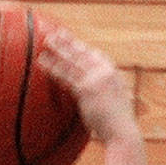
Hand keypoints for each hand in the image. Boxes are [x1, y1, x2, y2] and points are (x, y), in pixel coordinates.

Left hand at [38, 29, 135, 143]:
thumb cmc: (119, 124)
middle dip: (68, 41)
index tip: (73, 42)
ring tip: (45, 42)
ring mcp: (95, 79)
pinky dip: (53, 68)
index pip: (97, 56)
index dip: (83, 48)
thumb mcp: (117, 103)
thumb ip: (108, 94)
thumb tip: (100, 98)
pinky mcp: (85, 90)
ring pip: (73, 60)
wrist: (122, 132)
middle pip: (83, 53)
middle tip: (56, 32)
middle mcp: (105, 72)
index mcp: (113, 74)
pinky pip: (66, 76)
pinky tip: (42, 62)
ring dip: (58, 49)